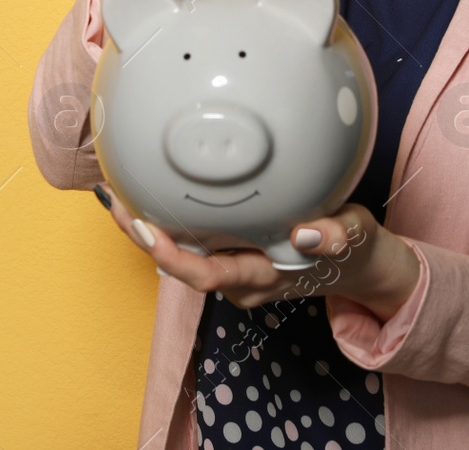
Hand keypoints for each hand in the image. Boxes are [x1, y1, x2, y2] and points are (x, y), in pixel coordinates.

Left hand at [94, 184, 422, 321]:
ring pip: (179, 252)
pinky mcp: (230, 251)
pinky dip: (166, 218)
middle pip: (179, 265)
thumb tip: (308, 235)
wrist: (356, 263)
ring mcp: (232, 266)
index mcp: (262, 277)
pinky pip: (189, 239)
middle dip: (143, 237)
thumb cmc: (352, 248)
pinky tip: (145, 190)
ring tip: (115, 191)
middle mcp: (239, 278)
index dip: (173, 257)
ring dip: (147, 227)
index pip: (207, 275)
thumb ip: (338, 236)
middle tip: (112, 199)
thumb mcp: (355, 238)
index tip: (147, 229)